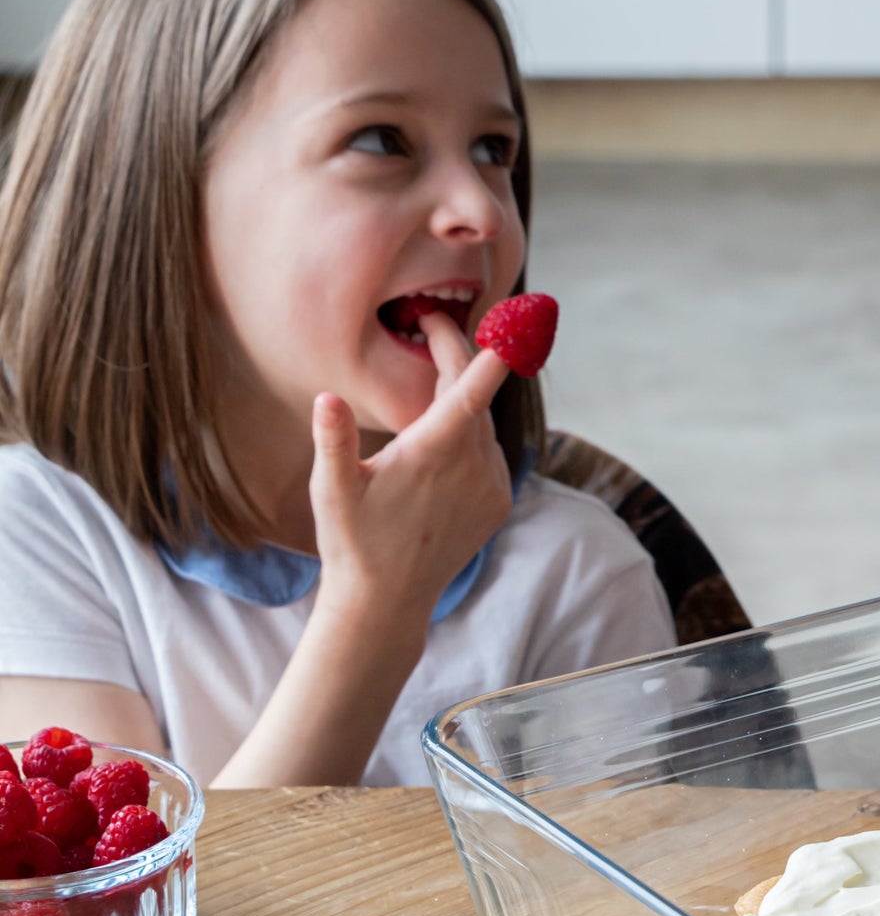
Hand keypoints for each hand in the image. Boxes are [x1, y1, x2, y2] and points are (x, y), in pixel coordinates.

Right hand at [308, 310, 512, 636]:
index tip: (517, 313)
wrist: (386, 602)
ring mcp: (491, 485)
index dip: (493, 349)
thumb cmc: (352, 542)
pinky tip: (441, 438)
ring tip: (427, 377)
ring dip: (460, 397)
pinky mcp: (498, 503)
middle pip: (473, 394)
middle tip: (426, 323)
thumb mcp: (332, 490)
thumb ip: (332, 440)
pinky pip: (490, 453)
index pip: (473, 387)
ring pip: (483, 423)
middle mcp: (473, 465)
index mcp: (435, 451)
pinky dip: (471, 435)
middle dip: (453, 356)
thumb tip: (326, 398)